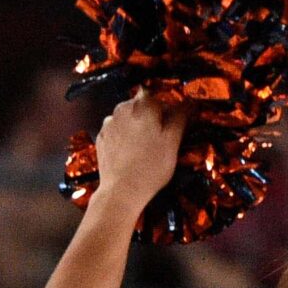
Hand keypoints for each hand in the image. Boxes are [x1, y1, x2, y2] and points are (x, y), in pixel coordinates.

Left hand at [86, 89, 185, 213]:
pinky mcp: (100, 139)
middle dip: (150, 117)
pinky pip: (116, 132)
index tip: (171, 122)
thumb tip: (187, 102)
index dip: (165, 108)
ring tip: (144, 148)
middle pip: (140, 106)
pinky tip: (130, 153)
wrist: (121, 191)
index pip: (156, 96)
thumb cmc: (151, 166)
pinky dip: (123, 138)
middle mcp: (121, 109)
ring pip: (127, 118)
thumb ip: (180, 116)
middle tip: (160, 138)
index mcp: (142, 105)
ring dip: (135, 127)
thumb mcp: (173, 140)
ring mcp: (108, 124)